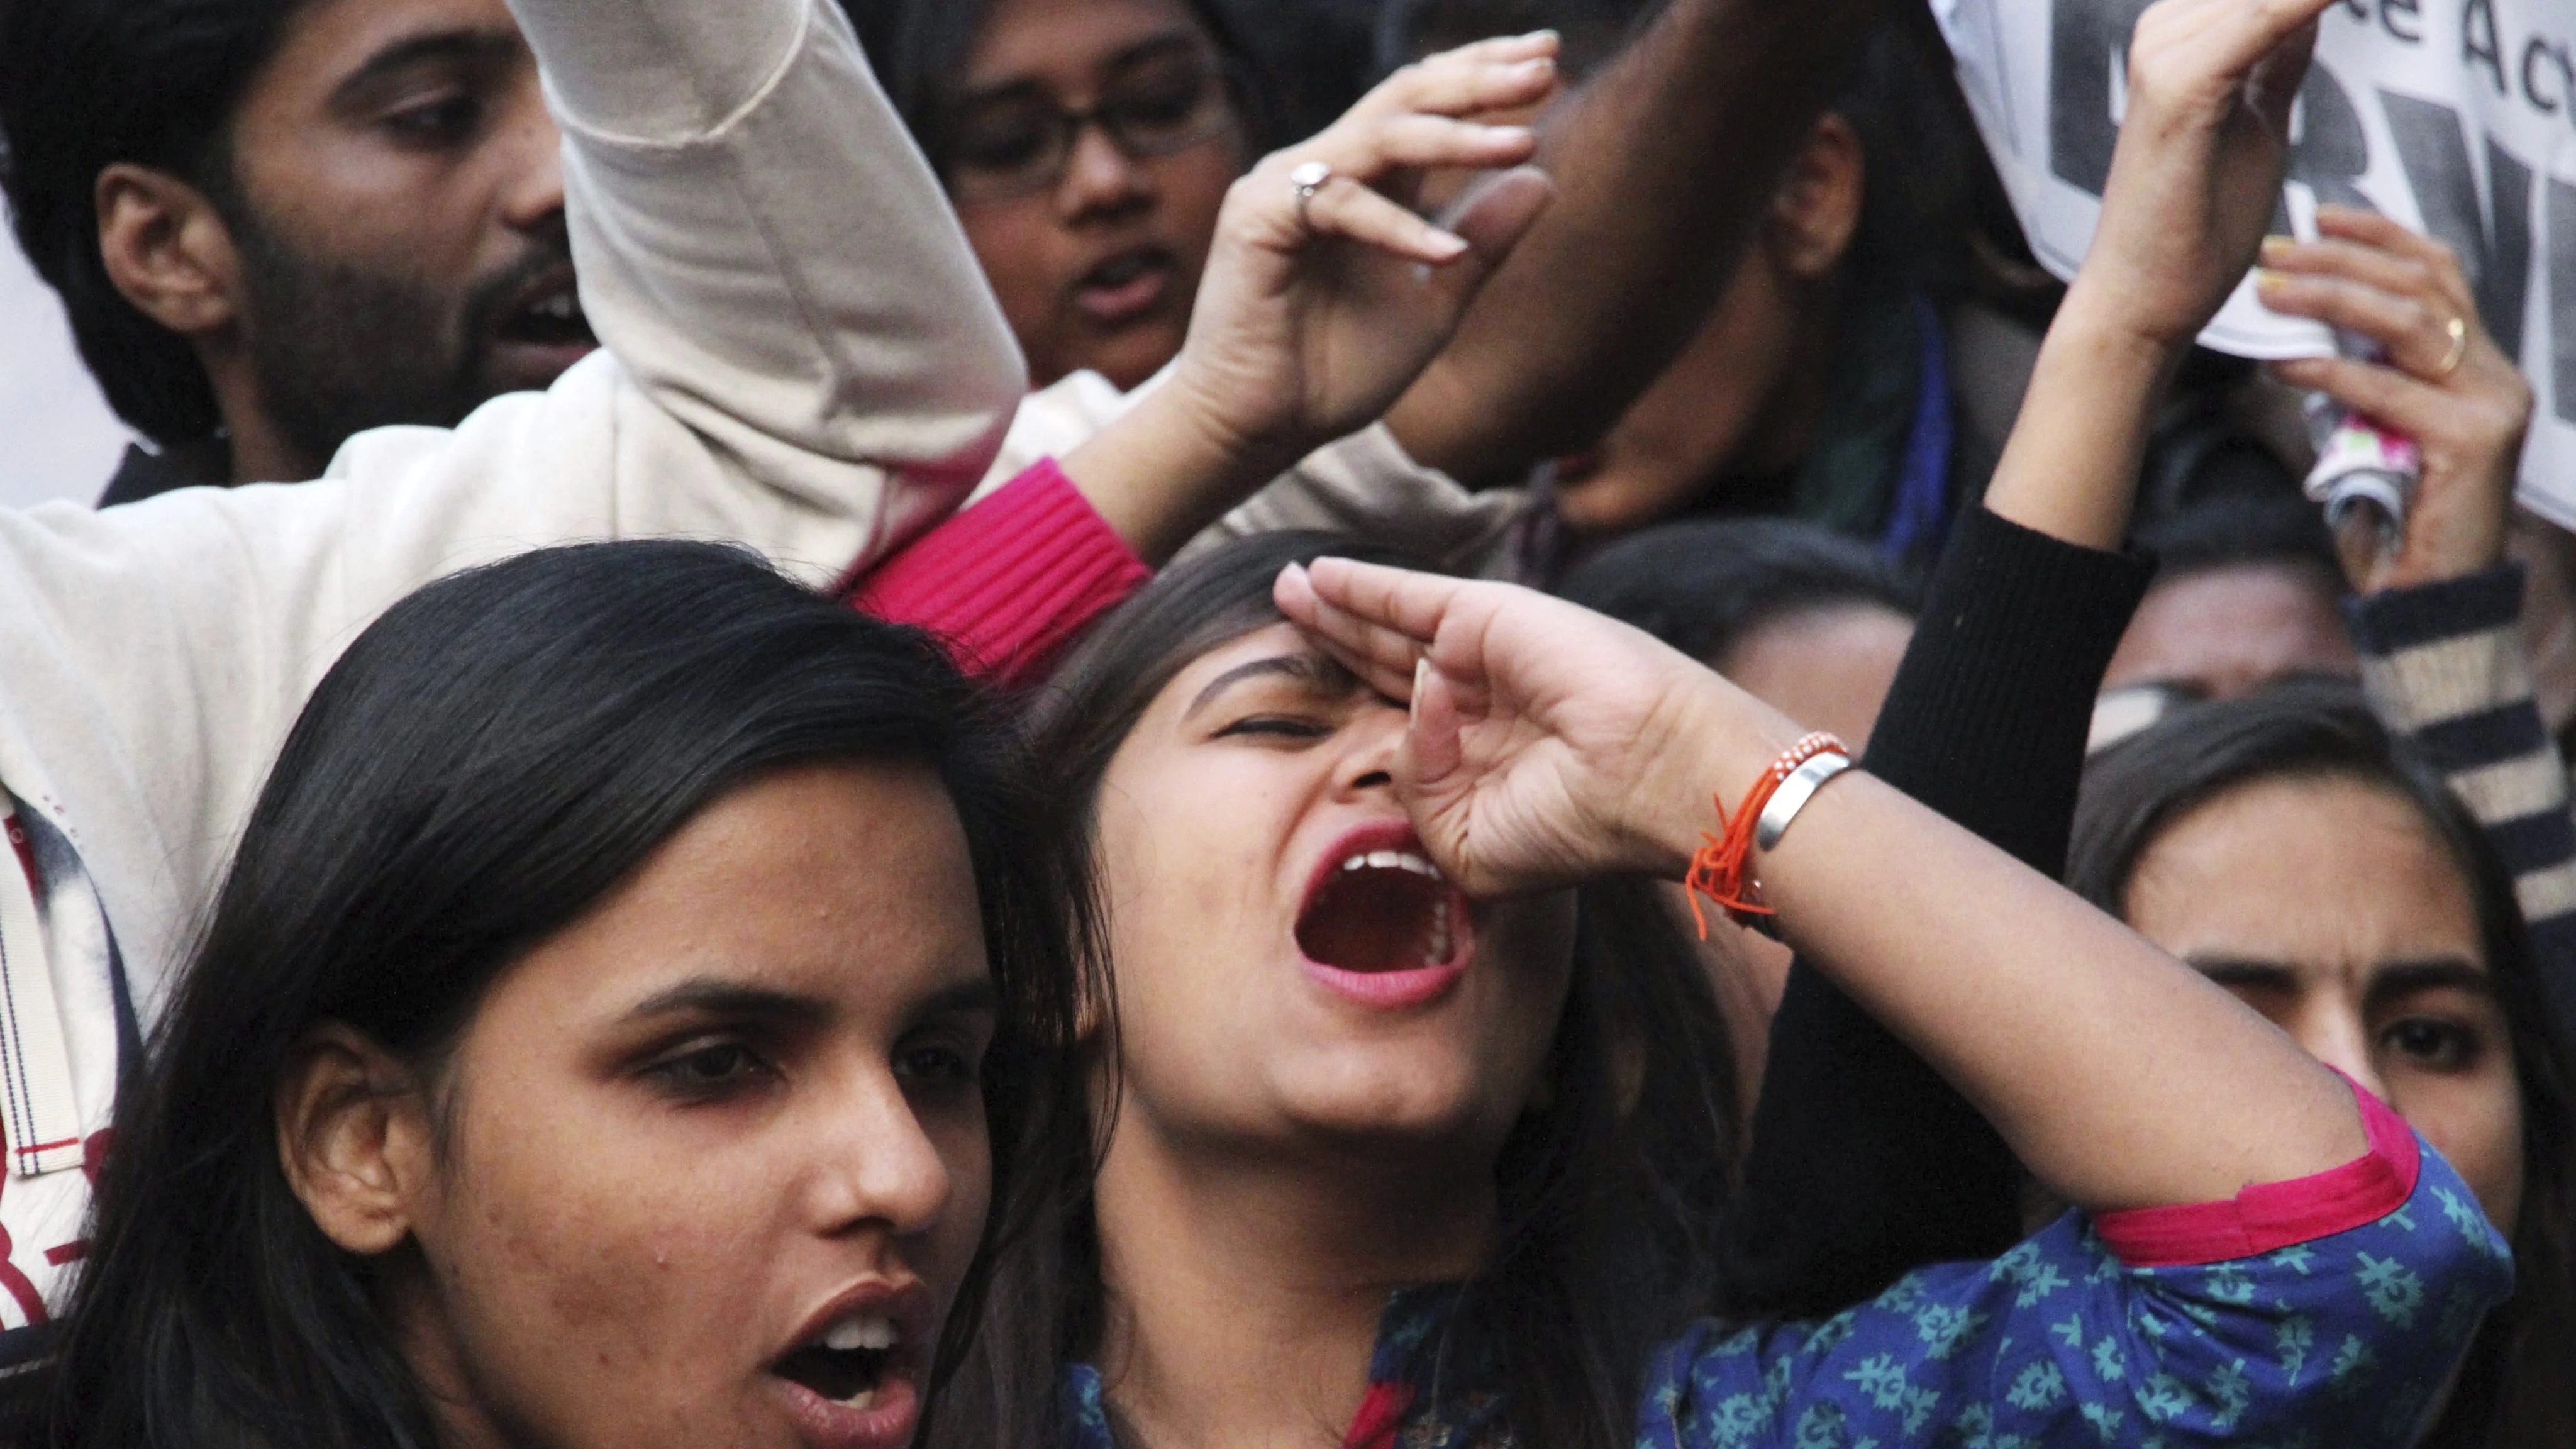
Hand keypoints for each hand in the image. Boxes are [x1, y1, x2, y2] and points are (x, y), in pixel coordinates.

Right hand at [1154, 35, 1559, 476]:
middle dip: (1477, 78)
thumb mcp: (1435, 305)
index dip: (1482, 75)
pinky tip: (1447, 254)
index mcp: (1359, 180)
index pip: (1423, 103)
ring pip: (1378, 136)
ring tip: (1522, 141)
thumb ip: (1483, 244)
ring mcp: (1282, 186)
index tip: (1549, 59)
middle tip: (1545, 67)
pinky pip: (1341, 204)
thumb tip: (1544, 176)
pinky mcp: (1257, 218)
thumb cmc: (1332, 375)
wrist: (1260, 432)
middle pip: (1403, 95)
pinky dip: (1399, 227)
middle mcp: (1319, 168)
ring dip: (1455, 136)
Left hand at [1274, 557, 1799, 894]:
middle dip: (1334, 643)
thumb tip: (1397, 720)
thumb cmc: (1576, 826)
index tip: (1301, 709)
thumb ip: (1413, 789)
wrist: (1649, 778)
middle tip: (1284, 620)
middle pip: (1383, 667)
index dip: (1352, 712)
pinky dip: (1361, 584)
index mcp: (1479, 759)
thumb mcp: (1466, 842)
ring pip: (1386, 627)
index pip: (1398, 726)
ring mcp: (1481, 655)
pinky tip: (1319, 575)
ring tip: (1286, 590)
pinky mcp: (1484, 615)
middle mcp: (1479, 703)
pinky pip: (1404, 596)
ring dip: (1333, 607)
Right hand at [2060, 0, 2330, 351]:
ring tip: (2388, 2)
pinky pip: (2266, 17)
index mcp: (2176, 35)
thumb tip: (2313, 6)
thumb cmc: (2195, 226)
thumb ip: (2277, 56)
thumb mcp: (2254, 119)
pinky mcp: (2182, 88)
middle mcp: (2163, 31)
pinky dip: (2312, 3)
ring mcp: (2165, 54)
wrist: (2143, 300)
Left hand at [2258, 206, 2533, 591]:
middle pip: (2420, 287)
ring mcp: (2494, 406)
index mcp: (2480, 367)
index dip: (2382, 237)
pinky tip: (2284, 360)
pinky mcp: (2473, 442)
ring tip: (2268, 291)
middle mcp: (2497, 376)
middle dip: (2342, 261)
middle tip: (2273, 252)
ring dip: (2330, 299)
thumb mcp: (2374, 434)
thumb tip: (2299, 330)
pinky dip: (2332, 370)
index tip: (2321, 215)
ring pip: (2409, 324)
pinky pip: (2390, 392)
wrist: (2430, 599)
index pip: (2439, 275)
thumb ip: (2361, 384)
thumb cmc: (2395, 521)